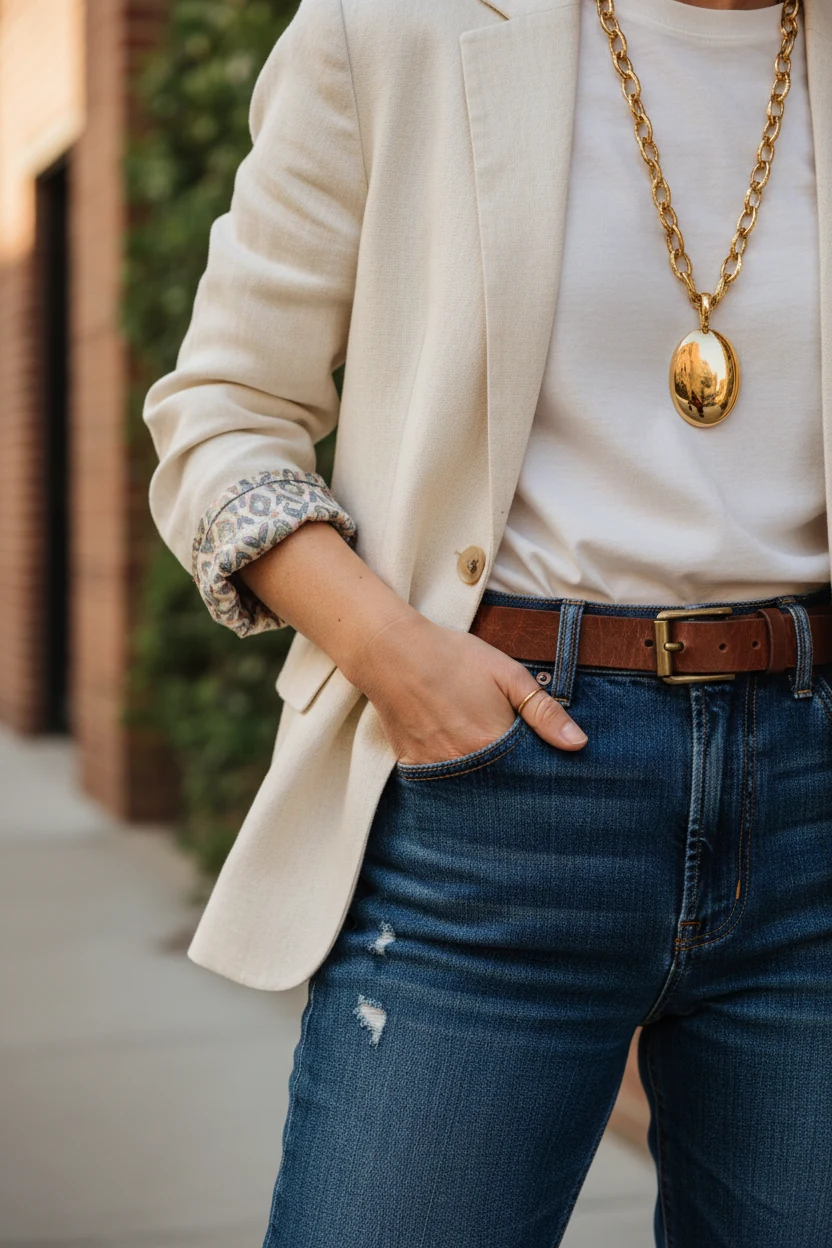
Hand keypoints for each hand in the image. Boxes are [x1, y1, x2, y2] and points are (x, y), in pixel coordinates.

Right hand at [350, 611, 587, 765]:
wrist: (392, 651)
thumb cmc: (453, 657)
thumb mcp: (506, 673)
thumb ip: (544, 710)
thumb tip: (578, 743)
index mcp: (493, 741)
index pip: (528, 773)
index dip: (538, 770)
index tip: (545, 766)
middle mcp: (465, 763)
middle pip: (500, 785)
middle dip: (512, 779)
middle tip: (511, 758)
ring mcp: (436, 767)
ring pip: (470, 787)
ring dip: (482, 779)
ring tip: (485, 758)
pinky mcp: (413, 765)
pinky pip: (439, 782)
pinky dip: (452, 775)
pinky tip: (456, 756)